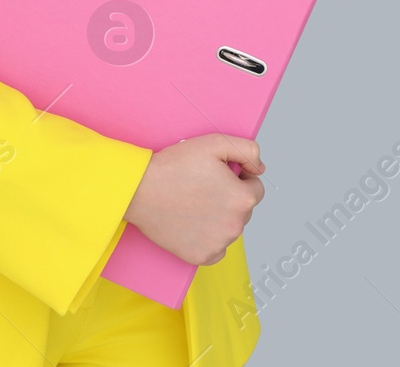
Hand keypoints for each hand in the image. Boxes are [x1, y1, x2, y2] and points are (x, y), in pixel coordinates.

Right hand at [121, 134, 265, 265]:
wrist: (139, 190)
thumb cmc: (174, 166)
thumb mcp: (215, 143)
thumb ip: (248, 150)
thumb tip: (259, 169)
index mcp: (243, 199)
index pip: (255, 189)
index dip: (238, 179)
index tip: (218, 176)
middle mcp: (236, 226)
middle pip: (243, 210)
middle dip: (229, 198)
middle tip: (203, 188)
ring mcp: (218, 244)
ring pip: (229, 228)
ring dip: (219, 218)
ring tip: (194, 203)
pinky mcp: (201, 257)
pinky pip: (216, 249)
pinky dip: (208, 238)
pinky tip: (193, 223)